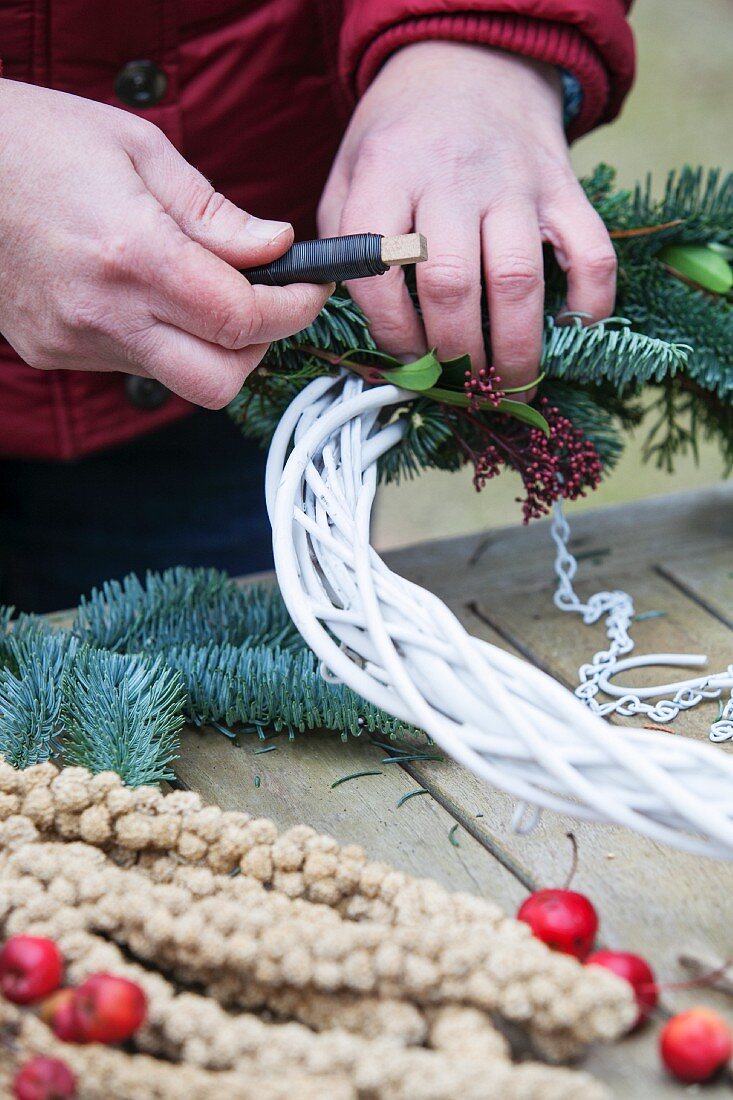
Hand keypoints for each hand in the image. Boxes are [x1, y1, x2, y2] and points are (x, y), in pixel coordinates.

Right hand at [0, 81, 331, 407]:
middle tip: (261, 304)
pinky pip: (132, 365)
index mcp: (133, 254)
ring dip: (207, 348)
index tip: (308, 290)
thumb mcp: (139, 150)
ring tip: (196, 292)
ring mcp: (75, 341)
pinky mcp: (53, 352)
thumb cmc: (36, 141)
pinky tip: (140, 295)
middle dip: (257, 349)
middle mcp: (104, 312)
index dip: (292, 310)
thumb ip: (215, 214)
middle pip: (218, 381)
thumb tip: (275, 248)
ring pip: (177, 380)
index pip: (242, 318)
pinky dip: (157, 340)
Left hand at [319, 43, 616, 393]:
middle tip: (458, 383)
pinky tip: (568, 331)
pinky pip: (591, 252)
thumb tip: (356, 326)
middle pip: (451, 284)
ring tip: (507, 381)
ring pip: (517, 278)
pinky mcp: (563, 187)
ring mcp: (514, 181)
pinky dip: (589, 303)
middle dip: (454, 352)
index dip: (391, 331)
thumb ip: (343, 241)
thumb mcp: (348, 172)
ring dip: (514, 346)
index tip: (405, 361)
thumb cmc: (401, 136)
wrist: (468, 61)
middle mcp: (450, 176)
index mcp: (386, 172)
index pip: (380, 269)